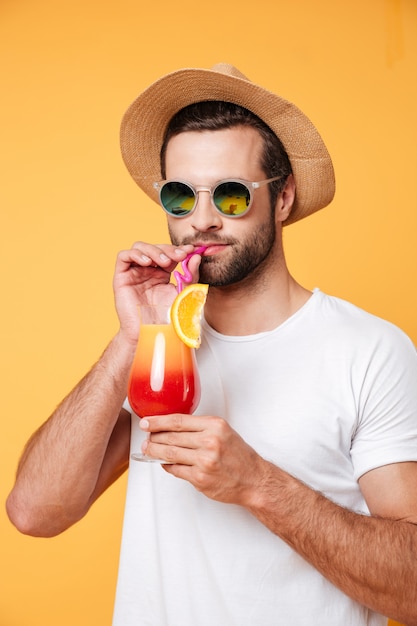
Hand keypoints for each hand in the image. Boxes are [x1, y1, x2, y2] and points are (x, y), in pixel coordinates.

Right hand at [113, 242, 197, 343]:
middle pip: (155, 247)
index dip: (179, 249)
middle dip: (168, 249)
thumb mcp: (184, 293)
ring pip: (139, 247)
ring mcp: (134, 273)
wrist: (153, 332)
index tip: (191, 250)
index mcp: (162, 273)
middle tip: (180, 256)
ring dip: (154, 250)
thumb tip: (196, 256)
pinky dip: (135, 254)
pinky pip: (123, 256)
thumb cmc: (168, 317)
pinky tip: (147, 263)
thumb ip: (191, 275)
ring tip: (165, 262)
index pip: (168, 253)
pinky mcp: (121, 278)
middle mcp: (147, 271)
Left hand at [140, 414, 265, 505]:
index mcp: (215, 426)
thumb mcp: (223, 431)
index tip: (146, 422)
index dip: (158, 421)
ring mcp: (204, 461)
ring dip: (154, 451)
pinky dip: (167, 466)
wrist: (254, 479)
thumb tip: (172, 426)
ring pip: (170, 453)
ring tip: (147, 449)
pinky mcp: (200, 478)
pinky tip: (164, 462)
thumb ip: (200, 427)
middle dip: (154, 437)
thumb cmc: (238, 455)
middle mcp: (210, 442)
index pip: (178, 421)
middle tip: (146, 437)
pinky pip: (175, 470)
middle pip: (171, 436)